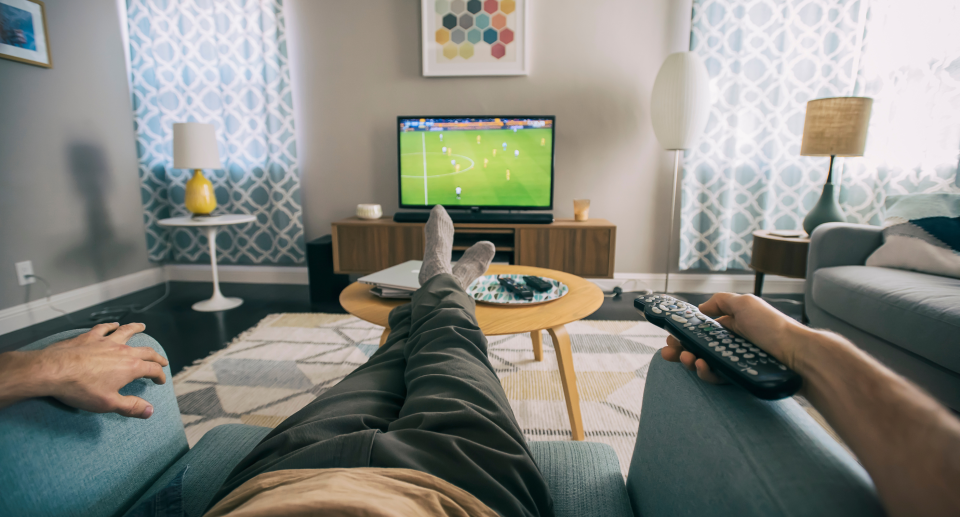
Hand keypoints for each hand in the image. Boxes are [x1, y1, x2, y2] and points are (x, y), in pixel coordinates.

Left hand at [0, 323, 167, 417]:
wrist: (53, 371)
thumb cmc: (80, 389)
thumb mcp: (108, 404)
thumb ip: (131, 407)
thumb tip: (150, 410)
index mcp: (130, 367)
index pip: (152, 369)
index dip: (159, 376)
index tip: (160, 380)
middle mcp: (122, 351)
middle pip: (145, 351)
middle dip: (156, 356)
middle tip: (161, 360)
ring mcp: (105, 342)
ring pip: (126, 332)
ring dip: (136, 329)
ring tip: (142, 327)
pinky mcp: (89, 337)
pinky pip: (104, 328)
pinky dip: (111, 326)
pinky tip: (113, 325)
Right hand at [660, 293, 806, 383]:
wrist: (797, 355)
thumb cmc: (773, 327)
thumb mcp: (745, 303)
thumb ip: (721, 302)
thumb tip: (701, 309)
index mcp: (731, 324)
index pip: (701, 329)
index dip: (684, 333)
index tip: (671, 336)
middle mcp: (730, 342)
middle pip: (698, 347)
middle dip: (680, 349)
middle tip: (669, 351)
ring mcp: (734, 360)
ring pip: (703, 363)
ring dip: (690, 361)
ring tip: (686, 358)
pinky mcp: (738, 377)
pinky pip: (716, 376)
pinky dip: (706, 372)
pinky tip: (703, 366)